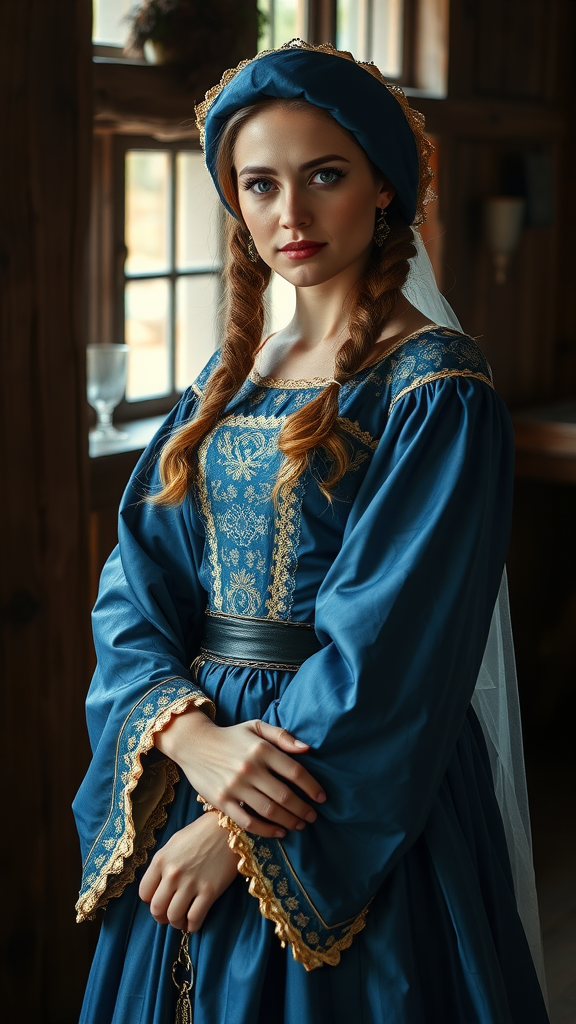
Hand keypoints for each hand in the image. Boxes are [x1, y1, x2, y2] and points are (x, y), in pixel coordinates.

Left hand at [139, 813, 238, 931]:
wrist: (227, 828)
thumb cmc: (200, 834)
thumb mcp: (173, 844)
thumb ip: (162, 865)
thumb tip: (157, 887)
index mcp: (161, 860)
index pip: (144, 893)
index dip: (150, 901)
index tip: (159, 901)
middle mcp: (173, 874)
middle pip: (157, 909)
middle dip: (161, 917)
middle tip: (168, 916)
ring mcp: (191, 883)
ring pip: (174, 917)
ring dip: (176, 923)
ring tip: (181, 920)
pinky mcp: (209, 892)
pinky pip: (194, 919)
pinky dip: (192, 926)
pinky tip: (193, 923)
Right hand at [156, 711, 326, 838]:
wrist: (193, 743)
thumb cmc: (230, 736)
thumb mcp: (256, 726)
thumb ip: (282, 736)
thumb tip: (307, 749)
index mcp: (261, 749)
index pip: (296, 772)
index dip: (312, 787)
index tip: (322, 798)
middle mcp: (250, 768)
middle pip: (285, 796)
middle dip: (304, 809)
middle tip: (313, 816)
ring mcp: (235, 786)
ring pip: (269, 811)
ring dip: (289, 821)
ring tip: (300, 825)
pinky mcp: (222, 800)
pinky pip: (248, 822)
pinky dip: (267, 830)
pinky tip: (279, 832)